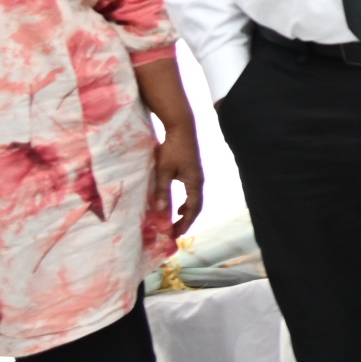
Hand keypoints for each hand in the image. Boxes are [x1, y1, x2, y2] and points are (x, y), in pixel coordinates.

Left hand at [151, 123, 204, 238]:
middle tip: (176, 232)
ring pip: (195, 199)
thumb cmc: (172, 148)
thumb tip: (161, 210)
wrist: (182, 128)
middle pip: (196, 206)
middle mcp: (199, 181)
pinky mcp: (193, 171)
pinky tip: (177, 204)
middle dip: (187, 220)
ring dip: (187, 211)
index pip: (193, 208)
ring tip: (177, 220)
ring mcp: (197, 176)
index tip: (176, 233)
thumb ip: (163, 190)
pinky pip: (192, 192)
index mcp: (194, 183)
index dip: (185, 222)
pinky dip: (186, 202)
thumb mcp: (164, 170)